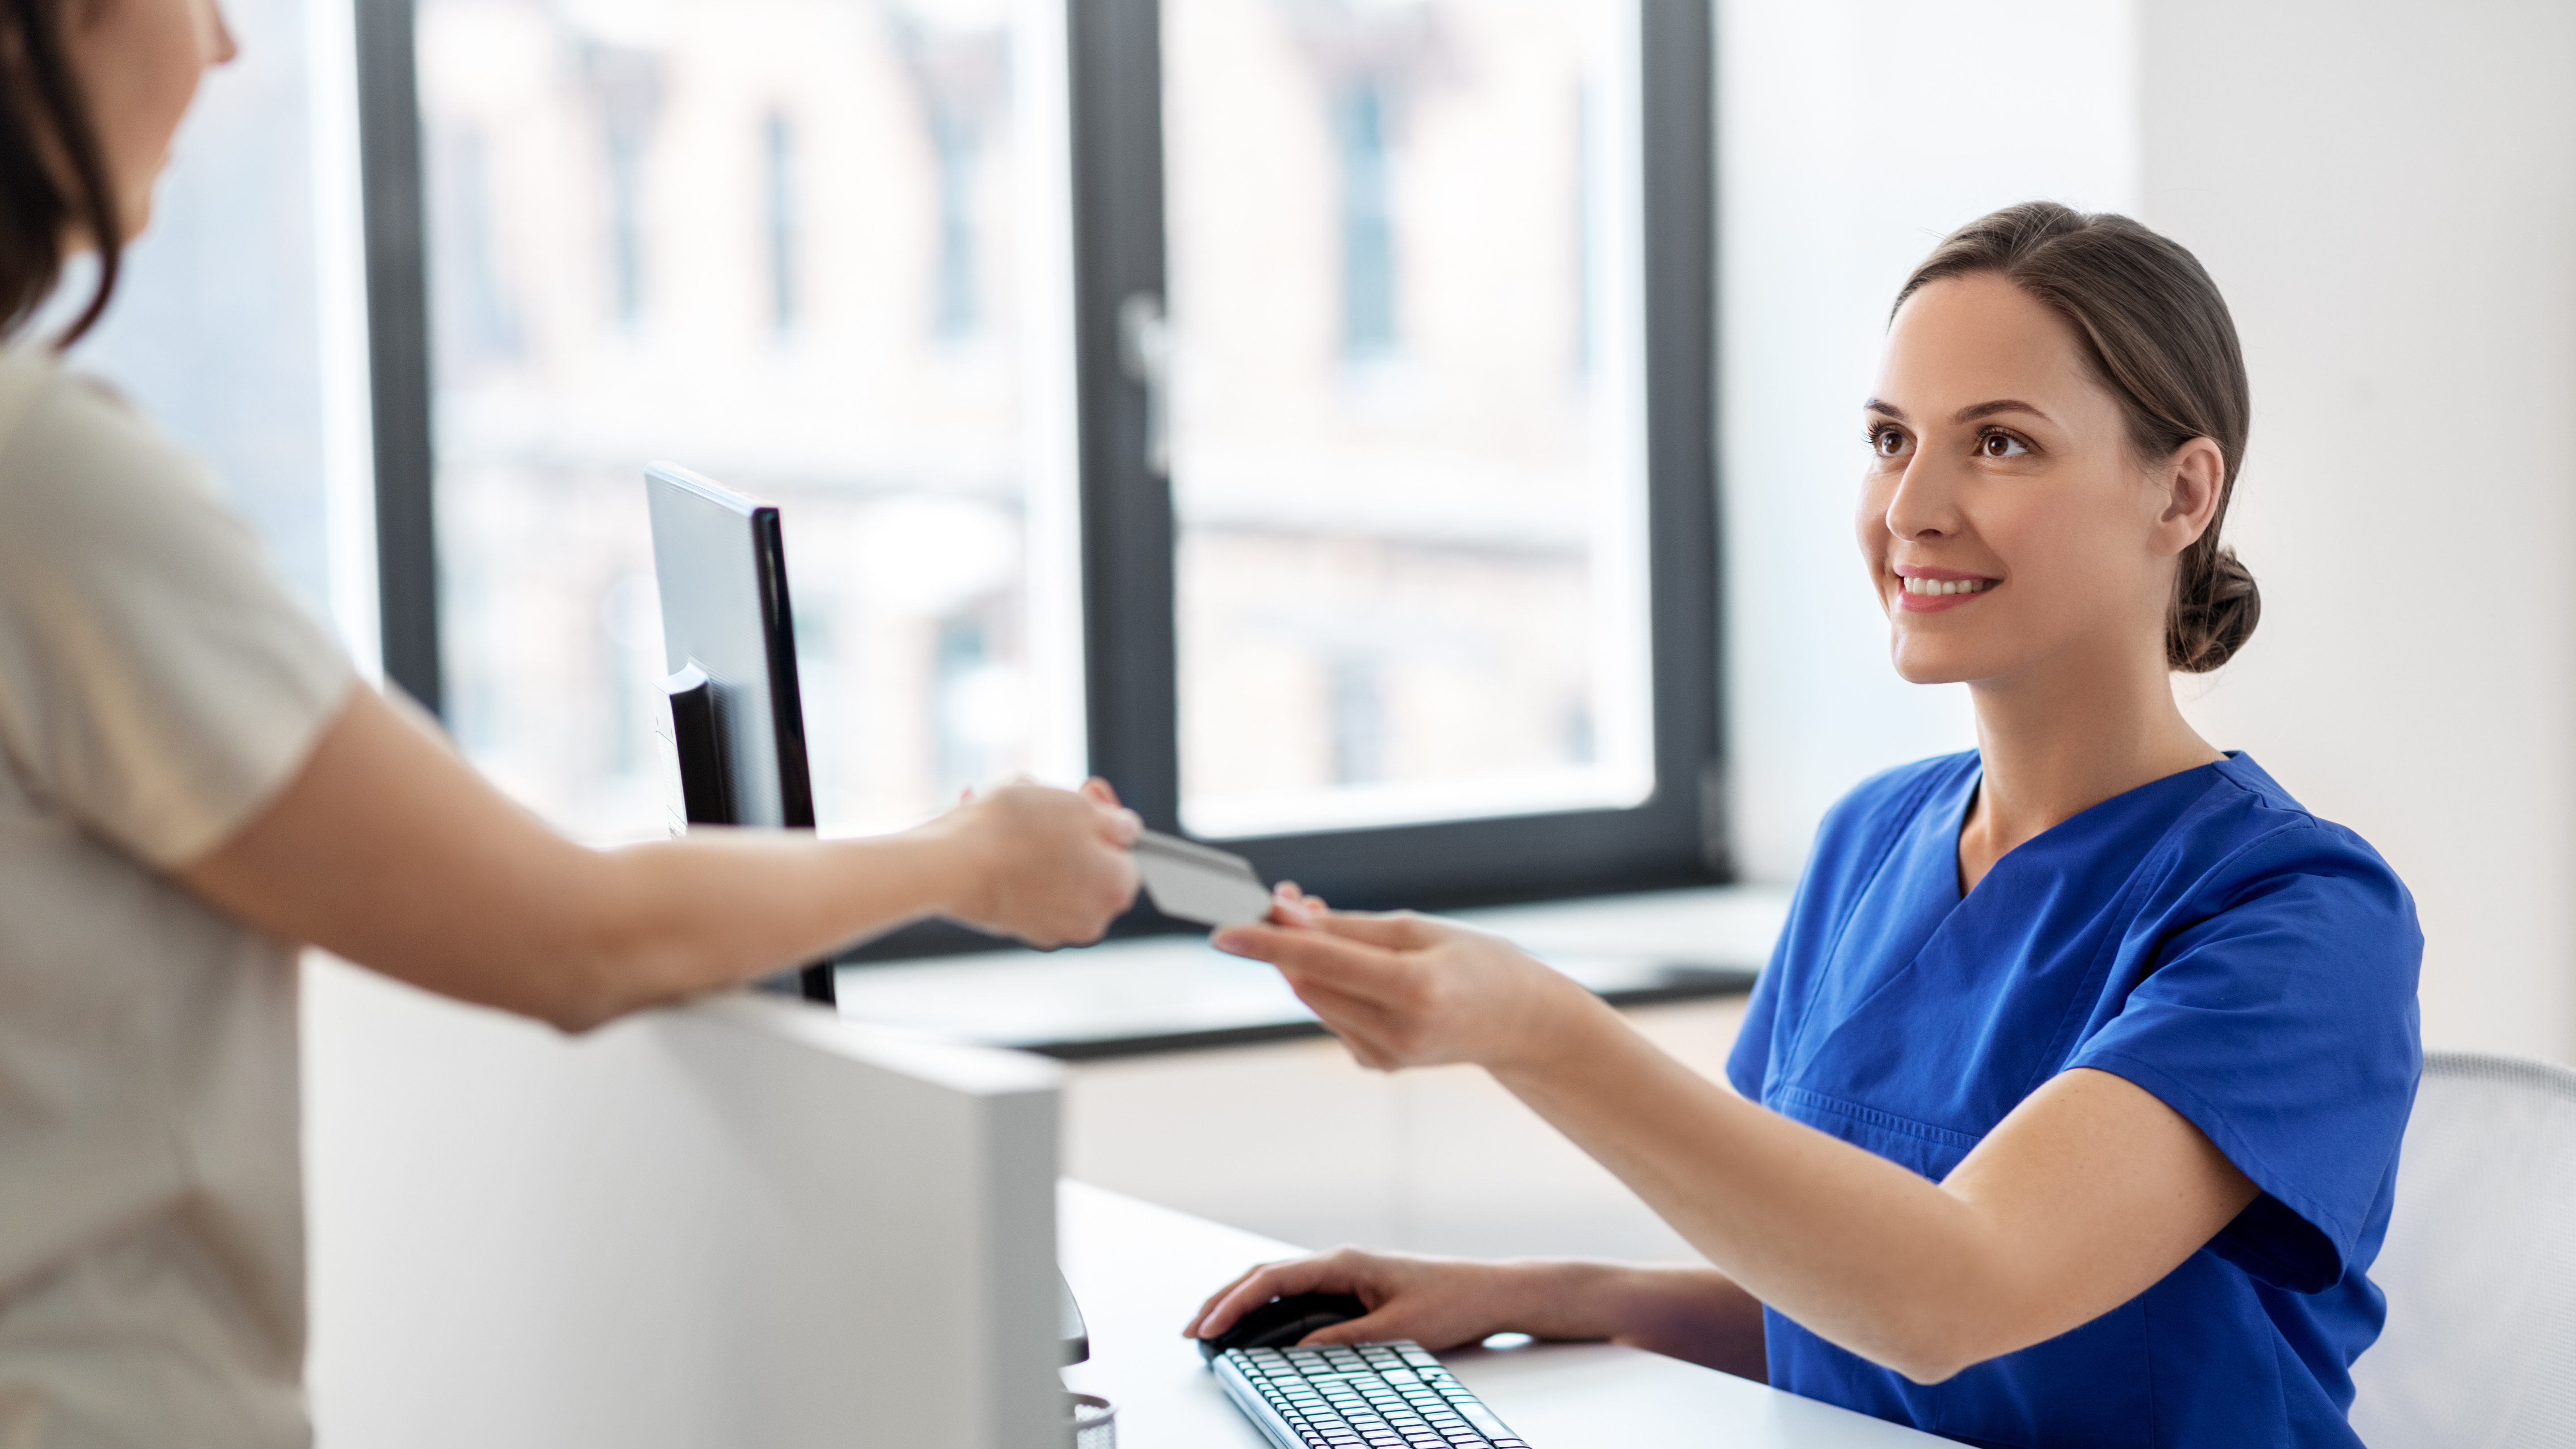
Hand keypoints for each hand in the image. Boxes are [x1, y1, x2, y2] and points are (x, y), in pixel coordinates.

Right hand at [925, 778, 1139, 946]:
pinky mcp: (1012, 925)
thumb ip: (1114, 820)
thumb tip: (1126, 829)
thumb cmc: (1016, 831)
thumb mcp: (1078, 807)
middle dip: (1062, 823)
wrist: (949, 865)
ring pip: (1050, 867)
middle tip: (1037, 794)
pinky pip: (1019, 881)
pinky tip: (982, 824)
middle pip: (1087, 859)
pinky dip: (1007, 855)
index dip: (1105, 816)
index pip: (1126, 850)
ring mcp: (1048, 926)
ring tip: (1000, 804)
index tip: (1082, 792)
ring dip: (1030, 833)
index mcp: (1116, 889)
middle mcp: (1089, 919)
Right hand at [1186, 1248, 1551, 1352]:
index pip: (1273, 1278)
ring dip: (1242, 1303)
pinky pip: (1297, 1295)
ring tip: (1211, 1329)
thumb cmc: (1451, 1303)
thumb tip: (1296, 1353)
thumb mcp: (1396, 1330)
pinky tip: (1256, 1327)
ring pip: (1278, 1283)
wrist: (1489, 1292)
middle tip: (1192, 1330)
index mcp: (1344, 1263)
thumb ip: (1344, 1340)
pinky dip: (1268, 1308)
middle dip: (1223, 1300)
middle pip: (1265, 1275)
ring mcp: (1344, 1273)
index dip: (1234, 1303)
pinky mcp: (1352, 1288)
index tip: (1207, 1326)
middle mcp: (1339, 1262)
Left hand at [1211, 892, 1597, 1072]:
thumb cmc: (1478, 963)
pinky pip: (1332, 1017)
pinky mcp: (1377, 1065)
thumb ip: (1350, 928)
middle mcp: (1395, 1032)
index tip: (1224, 929)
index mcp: (1413, 991)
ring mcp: (1385, 1057)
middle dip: (1285, 941)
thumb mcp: (1420, 930)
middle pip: (1308, 982)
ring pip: (1314, 1000)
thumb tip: (1287, 917)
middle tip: (1284, 899)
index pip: (1322, 963)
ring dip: (1304, 961)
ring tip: (1323, 923)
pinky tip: (1356, 969)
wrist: (1523, 1025)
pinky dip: (1328, 987)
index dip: (1269, 944)